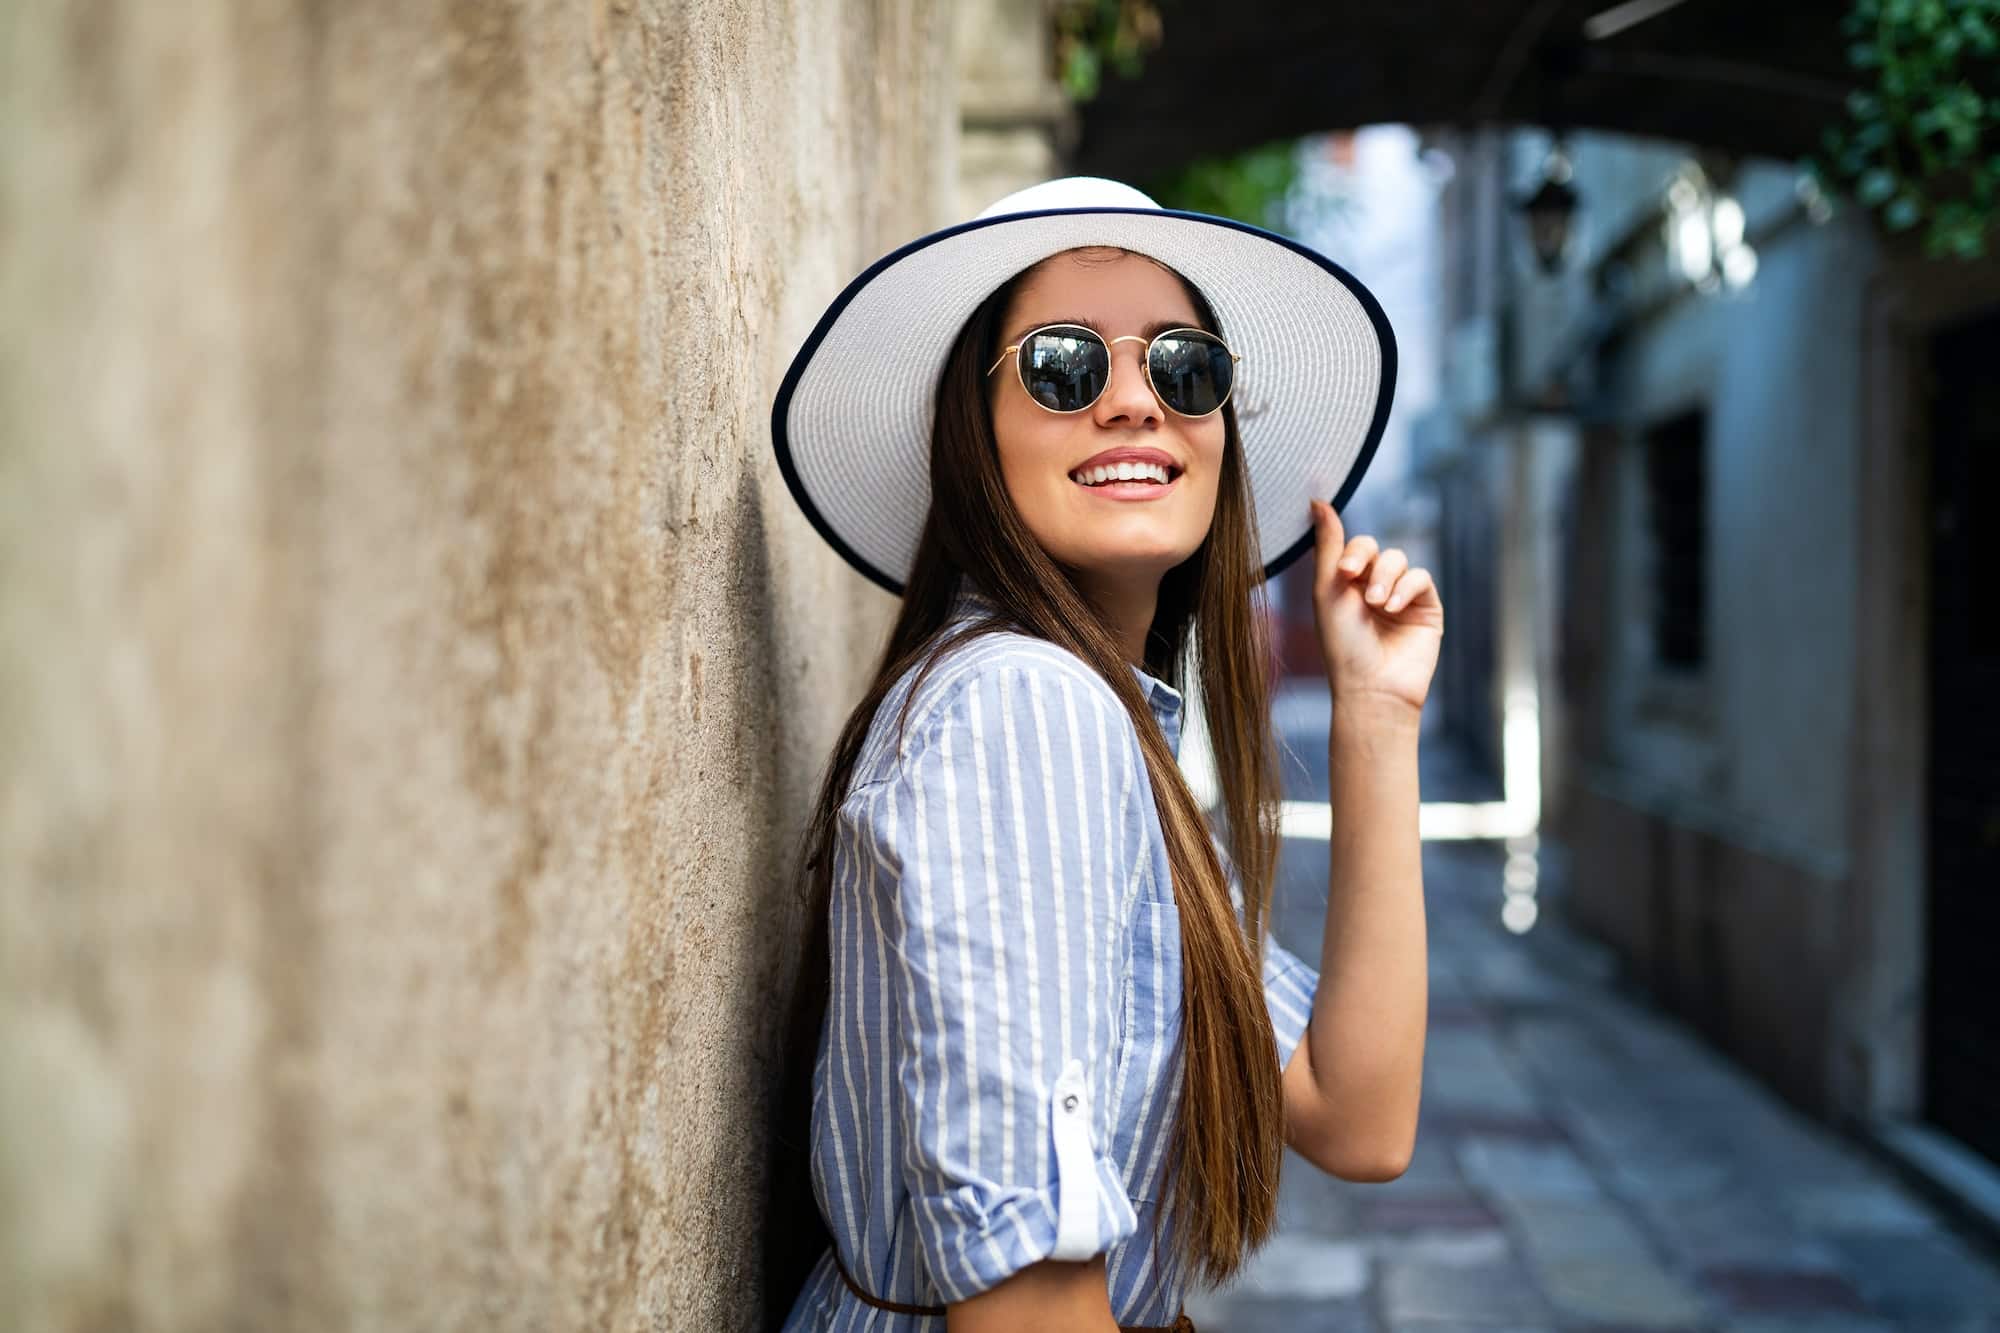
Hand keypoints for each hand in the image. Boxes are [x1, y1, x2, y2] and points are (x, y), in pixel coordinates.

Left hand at [1308, 498, 1442, 717]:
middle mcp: (1373, 588)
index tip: (1343, 570)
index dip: (1351, 551)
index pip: (1354, 546)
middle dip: (1367, 561)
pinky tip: (1393, 608)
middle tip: (1354, 582)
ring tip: (1377, 604)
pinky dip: (1406, 588)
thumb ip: (1327, 544)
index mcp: (1346, 586)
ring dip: (1386, 577)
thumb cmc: (1342, 644)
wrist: (1372, 686)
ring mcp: (1401, 598)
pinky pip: (1421, 578)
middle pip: (1377, 549)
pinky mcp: (1426, 608)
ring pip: (1399, 560)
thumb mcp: (1327, 589)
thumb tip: (1316, 499)